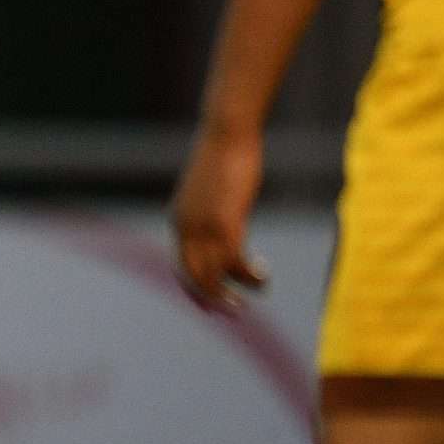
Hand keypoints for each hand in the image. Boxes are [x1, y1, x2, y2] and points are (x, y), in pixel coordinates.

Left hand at [170, 127, 268, 310]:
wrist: (226, 133)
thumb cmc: (225, 156)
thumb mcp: (214, 189)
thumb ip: (215, 210)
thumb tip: (226, 222)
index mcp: (179, 220)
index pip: (181, 266)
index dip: (197, 288)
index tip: (215, 303)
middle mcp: (184, 228)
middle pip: (192, 277)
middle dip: (212, 298)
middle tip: (236, 310)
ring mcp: (202, 227)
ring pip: (212, 276)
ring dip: (233, 292)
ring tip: (255, 294)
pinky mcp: (224, 224)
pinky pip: (235, 263)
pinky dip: (249, 275)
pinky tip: (264, 273)